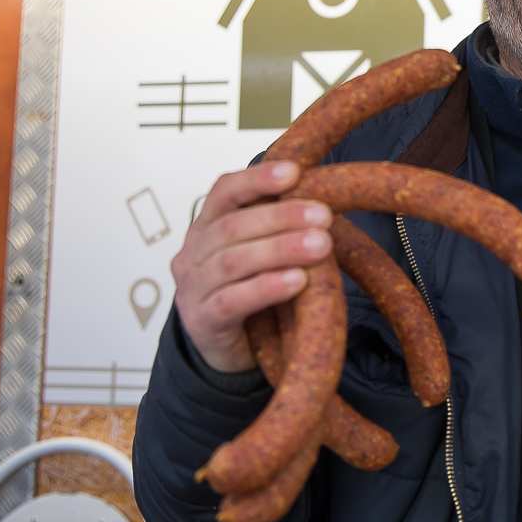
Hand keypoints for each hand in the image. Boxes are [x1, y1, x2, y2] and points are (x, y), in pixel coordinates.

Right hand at [170, 161, 332, 372]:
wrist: (231, 349)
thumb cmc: (254, 290)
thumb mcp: (267, 252)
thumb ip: (284, 228)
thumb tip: (329, 200)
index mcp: (208, 225)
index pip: (225, 191)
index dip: (257, 179)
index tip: (294, 172)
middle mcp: (193, 252)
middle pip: (232, 226)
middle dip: (282, 217)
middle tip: (324, 216)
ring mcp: (192, 287)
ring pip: (233, 262)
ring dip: (280, 250)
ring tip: (319, 245)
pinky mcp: (202, 321)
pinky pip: (232, 300)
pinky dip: (266, 287)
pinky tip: (296, 281)